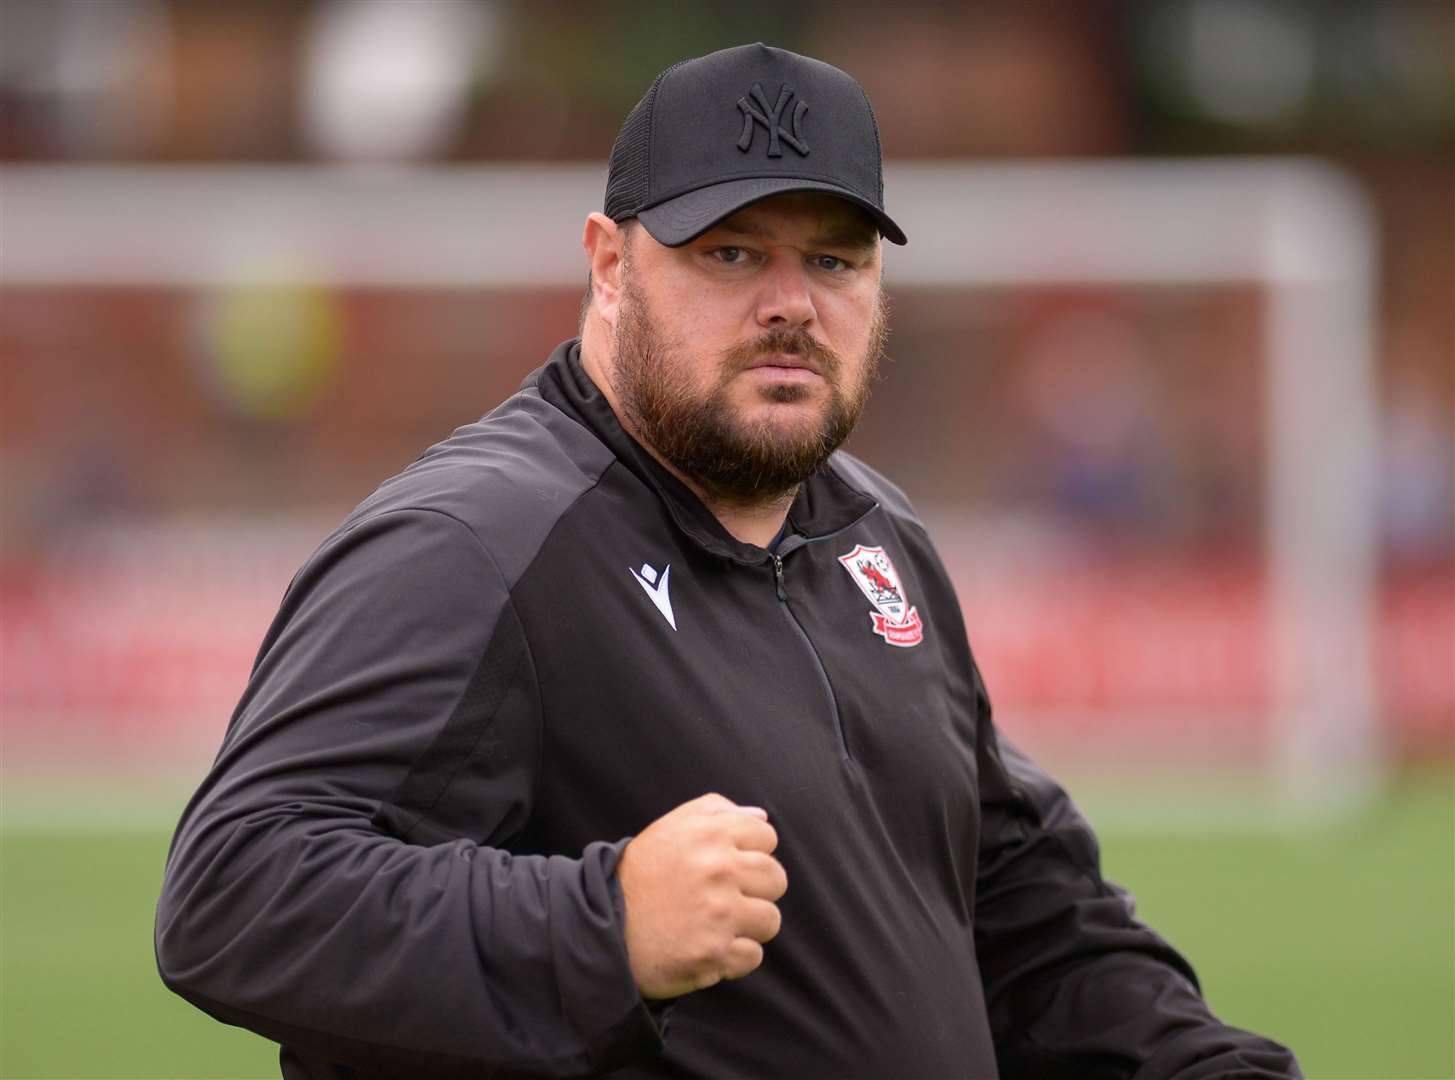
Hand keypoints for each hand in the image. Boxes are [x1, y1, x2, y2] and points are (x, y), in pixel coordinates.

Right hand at [616, 792, 787, 998]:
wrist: (604, 927)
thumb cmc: (640, 875)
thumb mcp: (670, 827)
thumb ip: (716, 811)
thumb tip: (760, 816)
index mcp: (711, 834)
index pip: (767, 837)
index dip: (751, 852)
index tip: (730, 866)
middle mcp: (719, 870)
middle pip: (776, 879)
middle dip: (756, 890)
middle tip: (726, 898)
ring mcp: (719, 913)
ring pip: (770, 919)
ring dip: (748, 926)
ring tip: (719, 925)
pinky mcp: (714, 952)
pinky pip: (753, 956)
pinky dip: (734, 957)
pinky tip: (709, 947)